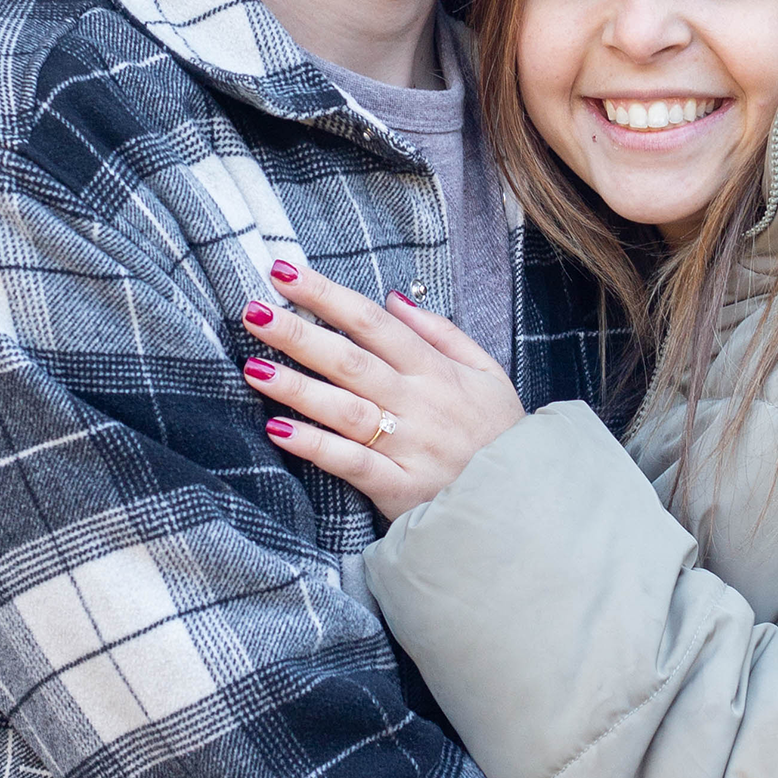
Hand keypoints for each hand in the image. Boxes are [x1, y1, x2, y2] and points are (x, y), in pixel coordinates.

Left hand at [240, 259, 524, 514]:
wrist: (524, 504)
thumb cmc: (500, 435)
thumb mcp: (487, 374)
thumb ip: (442, 334)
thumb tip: (394, 297)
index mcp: (436, 371)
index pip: (374, 323)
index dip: (328, 296)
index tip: (285, 274)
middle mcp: (418, 404)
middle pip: (350, 360)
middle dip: (299, 333)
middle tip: (253, 311)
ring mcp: (407, 447)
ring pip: (344, 409)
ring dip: (297, 387)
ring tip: (253, 367)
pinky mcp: (398, 489)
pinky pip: (350, 463)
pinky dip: (315, 446)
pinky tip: (278, 429)